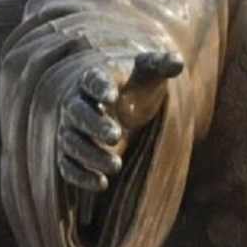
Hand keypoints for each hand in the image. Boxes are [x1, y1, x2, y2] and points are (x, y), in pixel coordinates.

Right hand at [57, 50, 183, 191]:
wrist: (124, 104)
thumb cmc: (138, 86)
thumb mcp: (151, 73)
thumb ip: (161, 65)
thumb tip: (178, 62)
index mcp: (96, 78)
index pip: (92, 80)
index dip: (99, 87)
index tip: (111, 96)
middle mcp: (78, 103)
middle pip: (77, 113)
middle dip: (94, 125)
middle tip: (116, 136)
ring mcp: (71, 129)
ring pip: (72, 143)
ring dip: (91, 155)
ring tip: (116, 166)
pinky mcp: (71, 152)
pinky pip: (68, 166)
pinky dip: (81, 176)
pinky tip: (102, 184)